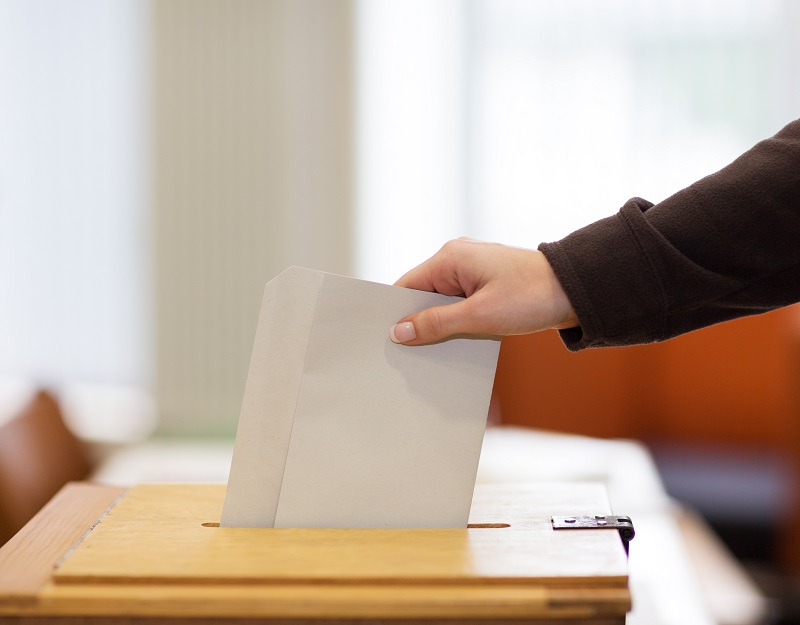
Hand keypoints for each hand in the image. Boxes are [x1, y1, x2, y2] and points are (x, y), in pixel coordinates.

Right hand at [390, 238, 578, 344]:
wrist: (578, 291)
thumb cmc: (531, 296)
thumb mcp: (479, 316)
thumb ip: (436, 323)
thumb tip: (399, 331)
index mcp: (450, 257)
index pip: (406, 286)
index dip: (394, 313)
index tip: (385, 340)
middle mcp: (457, 258)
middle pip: (422, 295)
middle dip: (418, 322)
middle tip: (408, 354)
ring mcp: (472, 269)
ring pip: (441, 301)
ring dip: (440, 324)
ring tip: (434, 352)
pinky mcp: (486, 282)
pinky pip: (460, 303)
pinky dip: (457, 321)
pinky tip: (458, 342)